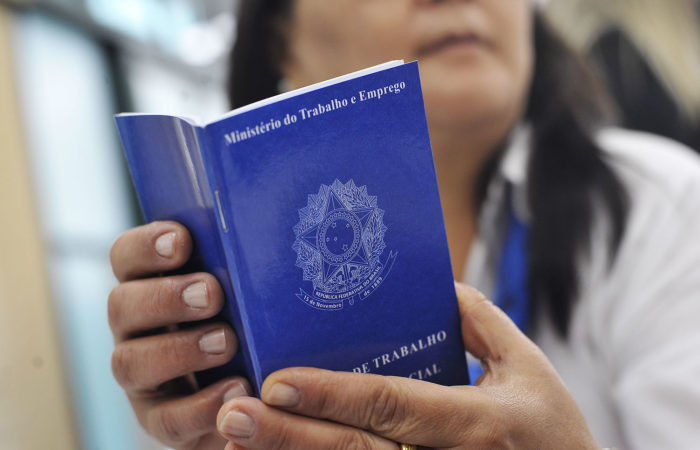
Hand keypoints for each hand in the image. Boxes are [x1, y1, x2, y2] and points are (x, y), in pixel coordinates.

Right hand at [109, 221, 250, 448]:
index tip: (182, 240)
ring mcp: (142, 376)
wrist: (258, 390)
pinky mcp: (159, 419)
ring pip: (131, 362)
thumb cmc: (253, 321)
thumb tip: (280, 212)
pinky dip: (202, 404)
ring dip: (180, 349)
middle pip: (121, 304)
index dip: (145, 245)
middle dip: (165, 297)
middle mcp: (135, 328)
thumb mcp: (248, 288)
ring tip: (227, 341)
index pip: (126, 256)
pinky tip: (239, 387)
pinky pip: (168, 417)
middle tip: (211, 293)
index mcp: (150, 285)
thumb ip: (247, 261)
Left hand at [216, 283, 598, 449]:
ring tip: (236, 440)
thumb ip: (483, 322)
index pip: (389, 406)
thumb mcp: (529, 369)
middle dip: (287, 435)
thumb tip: (436, 285)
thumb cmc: (554, 432)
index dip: (331, 395)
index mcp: (474, 423)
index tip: (277, 381)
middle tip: (232, 413)